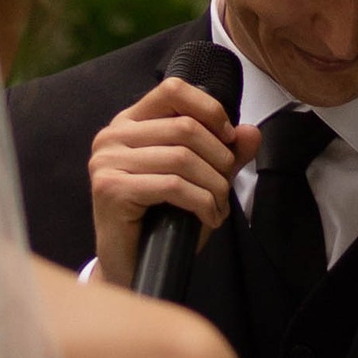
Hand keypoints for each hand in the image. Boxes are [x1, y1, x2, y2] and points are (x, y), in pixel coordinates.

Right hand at [88, 78, 259, 289]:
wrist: (132, 267)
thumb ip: (224, 154)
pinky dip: (202, 203)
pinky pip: (173, 185)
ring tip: (219, 208)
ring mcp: (106, 161)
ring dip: (214, 186)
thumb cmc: (163, 222)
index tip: (229, 140)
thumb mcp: (200, 180)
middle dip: (219, 159)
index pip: (173, 90)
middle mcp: (112, 136)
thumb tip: (251, 132)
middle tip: (225, 188)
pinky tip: (209, 218)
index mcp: (130, 123)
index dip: (210, 110)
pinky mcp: (110, 189)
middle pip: (185, 127)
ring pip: (183, 157)